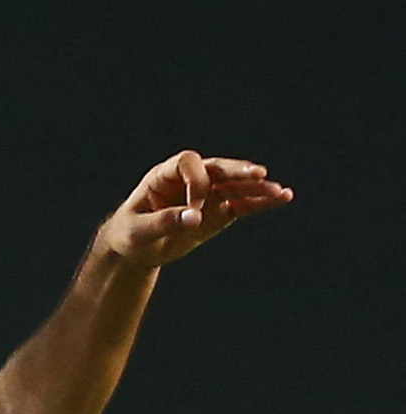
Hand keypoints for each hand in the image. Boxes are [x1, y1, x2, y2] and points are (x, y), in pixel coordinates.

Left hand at [100, 151, 292, 267]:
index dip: (195, 183)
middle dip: (237, 171)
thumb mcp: (138, 232)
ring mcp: (207, 195)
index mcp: (164, 176)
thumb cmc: (129, 236)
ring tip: (280, 192)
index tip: (193, 211)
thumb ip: (163, 222)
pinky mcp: (218, 211)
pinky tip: (283, 198)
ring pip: (235, 186)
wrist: (135, 250)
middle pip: (218, 168)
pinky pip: (243, 204)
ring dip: (257, 188)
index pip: (188, 163)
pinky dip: (261, 203)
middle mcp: (189, 180)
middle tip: (258, 174)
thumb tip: (195, 217)